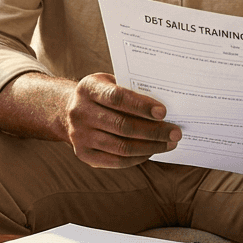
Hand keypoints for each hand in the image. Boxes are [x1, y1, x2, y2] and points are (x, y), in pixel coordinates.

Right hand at [60, 73, 181, 167]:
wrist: (67, 111)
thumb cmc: (101, 94)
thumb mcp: (110, 82)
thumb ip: (131, 90)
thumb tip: (164, 106)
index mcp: (88, 89)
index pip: (117, 98)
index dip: (141, 105)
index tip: (164, 112)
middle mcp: (80, 112)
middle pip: (122, 126)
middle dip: (154, 131)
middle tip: (176, 132)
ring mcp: (79, 136)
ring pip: (121, 146)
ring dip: (150, 146)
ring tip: (169, 143)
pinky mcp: (84, 154)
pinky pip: (116, 161)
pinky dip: (138, 157)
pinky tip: (152, 151)